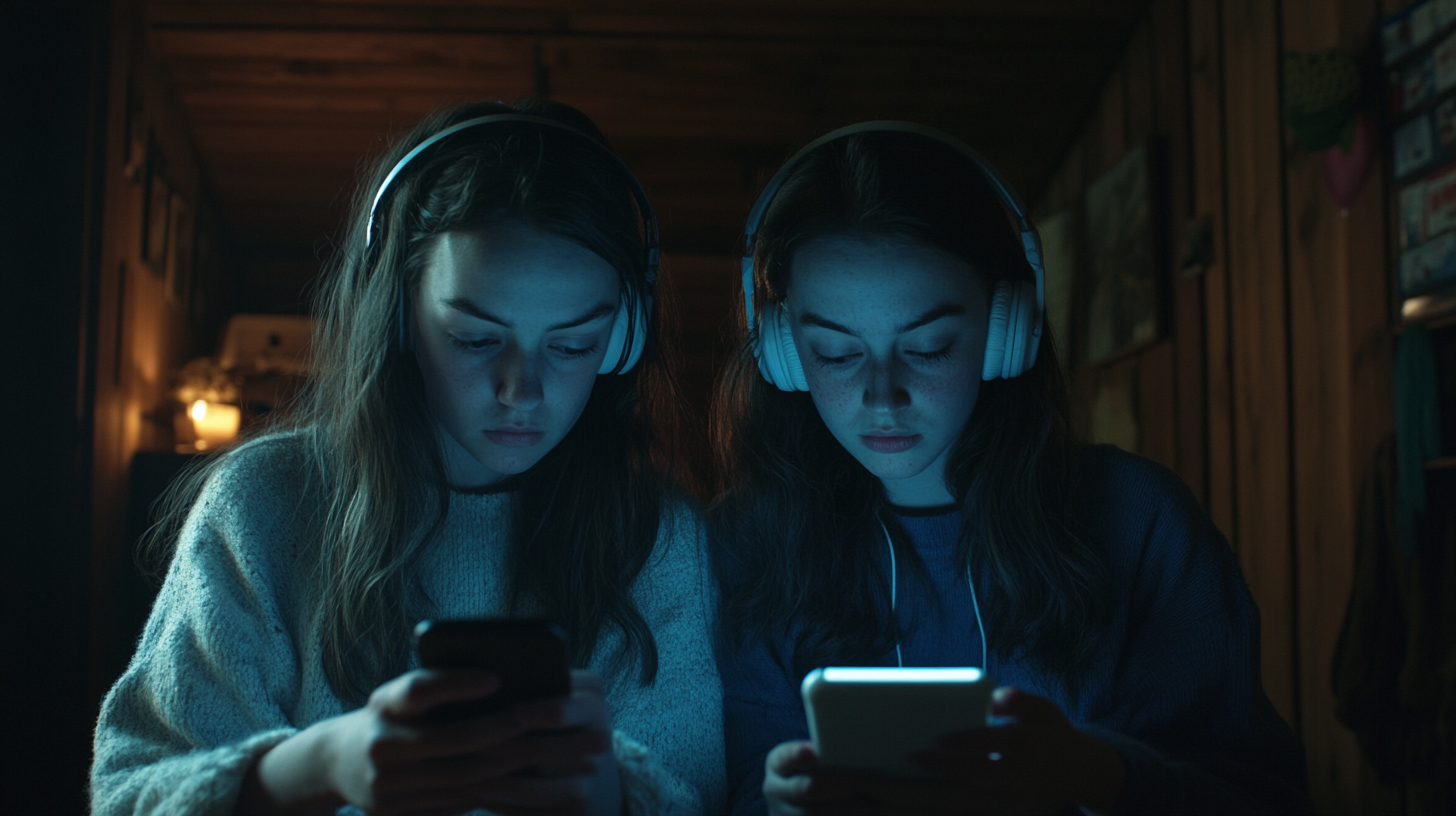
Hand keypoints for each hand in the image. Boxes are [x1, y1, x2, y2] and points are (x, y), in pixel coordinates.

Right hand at [238, 669, 619, 815]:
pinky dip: (487, 788)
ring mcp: (384, 783)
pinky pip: (452, 800)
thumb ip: (437, 690)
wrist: (334, 762)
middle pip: (451, 740)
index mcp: (382, 704)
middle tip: (538, 720)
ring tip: (538, 749)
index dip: (457, 683)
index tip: (496, 677)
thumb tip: (501, 685)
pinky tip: (516, 777)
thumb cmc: (387, 715)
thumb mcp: (399, 695)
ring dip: (503, 763)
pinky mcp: (393, 811)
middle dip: (500, 730)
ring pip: (458, 775)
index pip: (419, 689)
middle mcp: (379, 743)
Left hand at [760, 688, 1124, 815]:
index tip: (918, 750)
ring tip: (847, 800)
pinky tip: (867, 811)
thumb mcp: (1049, 712)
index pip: (985, 756)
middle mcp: (1008, 792)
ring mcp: (996, 812)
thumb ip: (1022, 704)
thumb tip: (997, 699)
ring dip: (890, 810)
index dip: (953, 755)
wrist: (1084, 776)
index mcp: (1024, 755)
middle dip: (900, 788)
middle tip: (856, 779)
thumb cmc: (1054, 735)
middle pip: (948, 795)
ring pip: (936, 814)